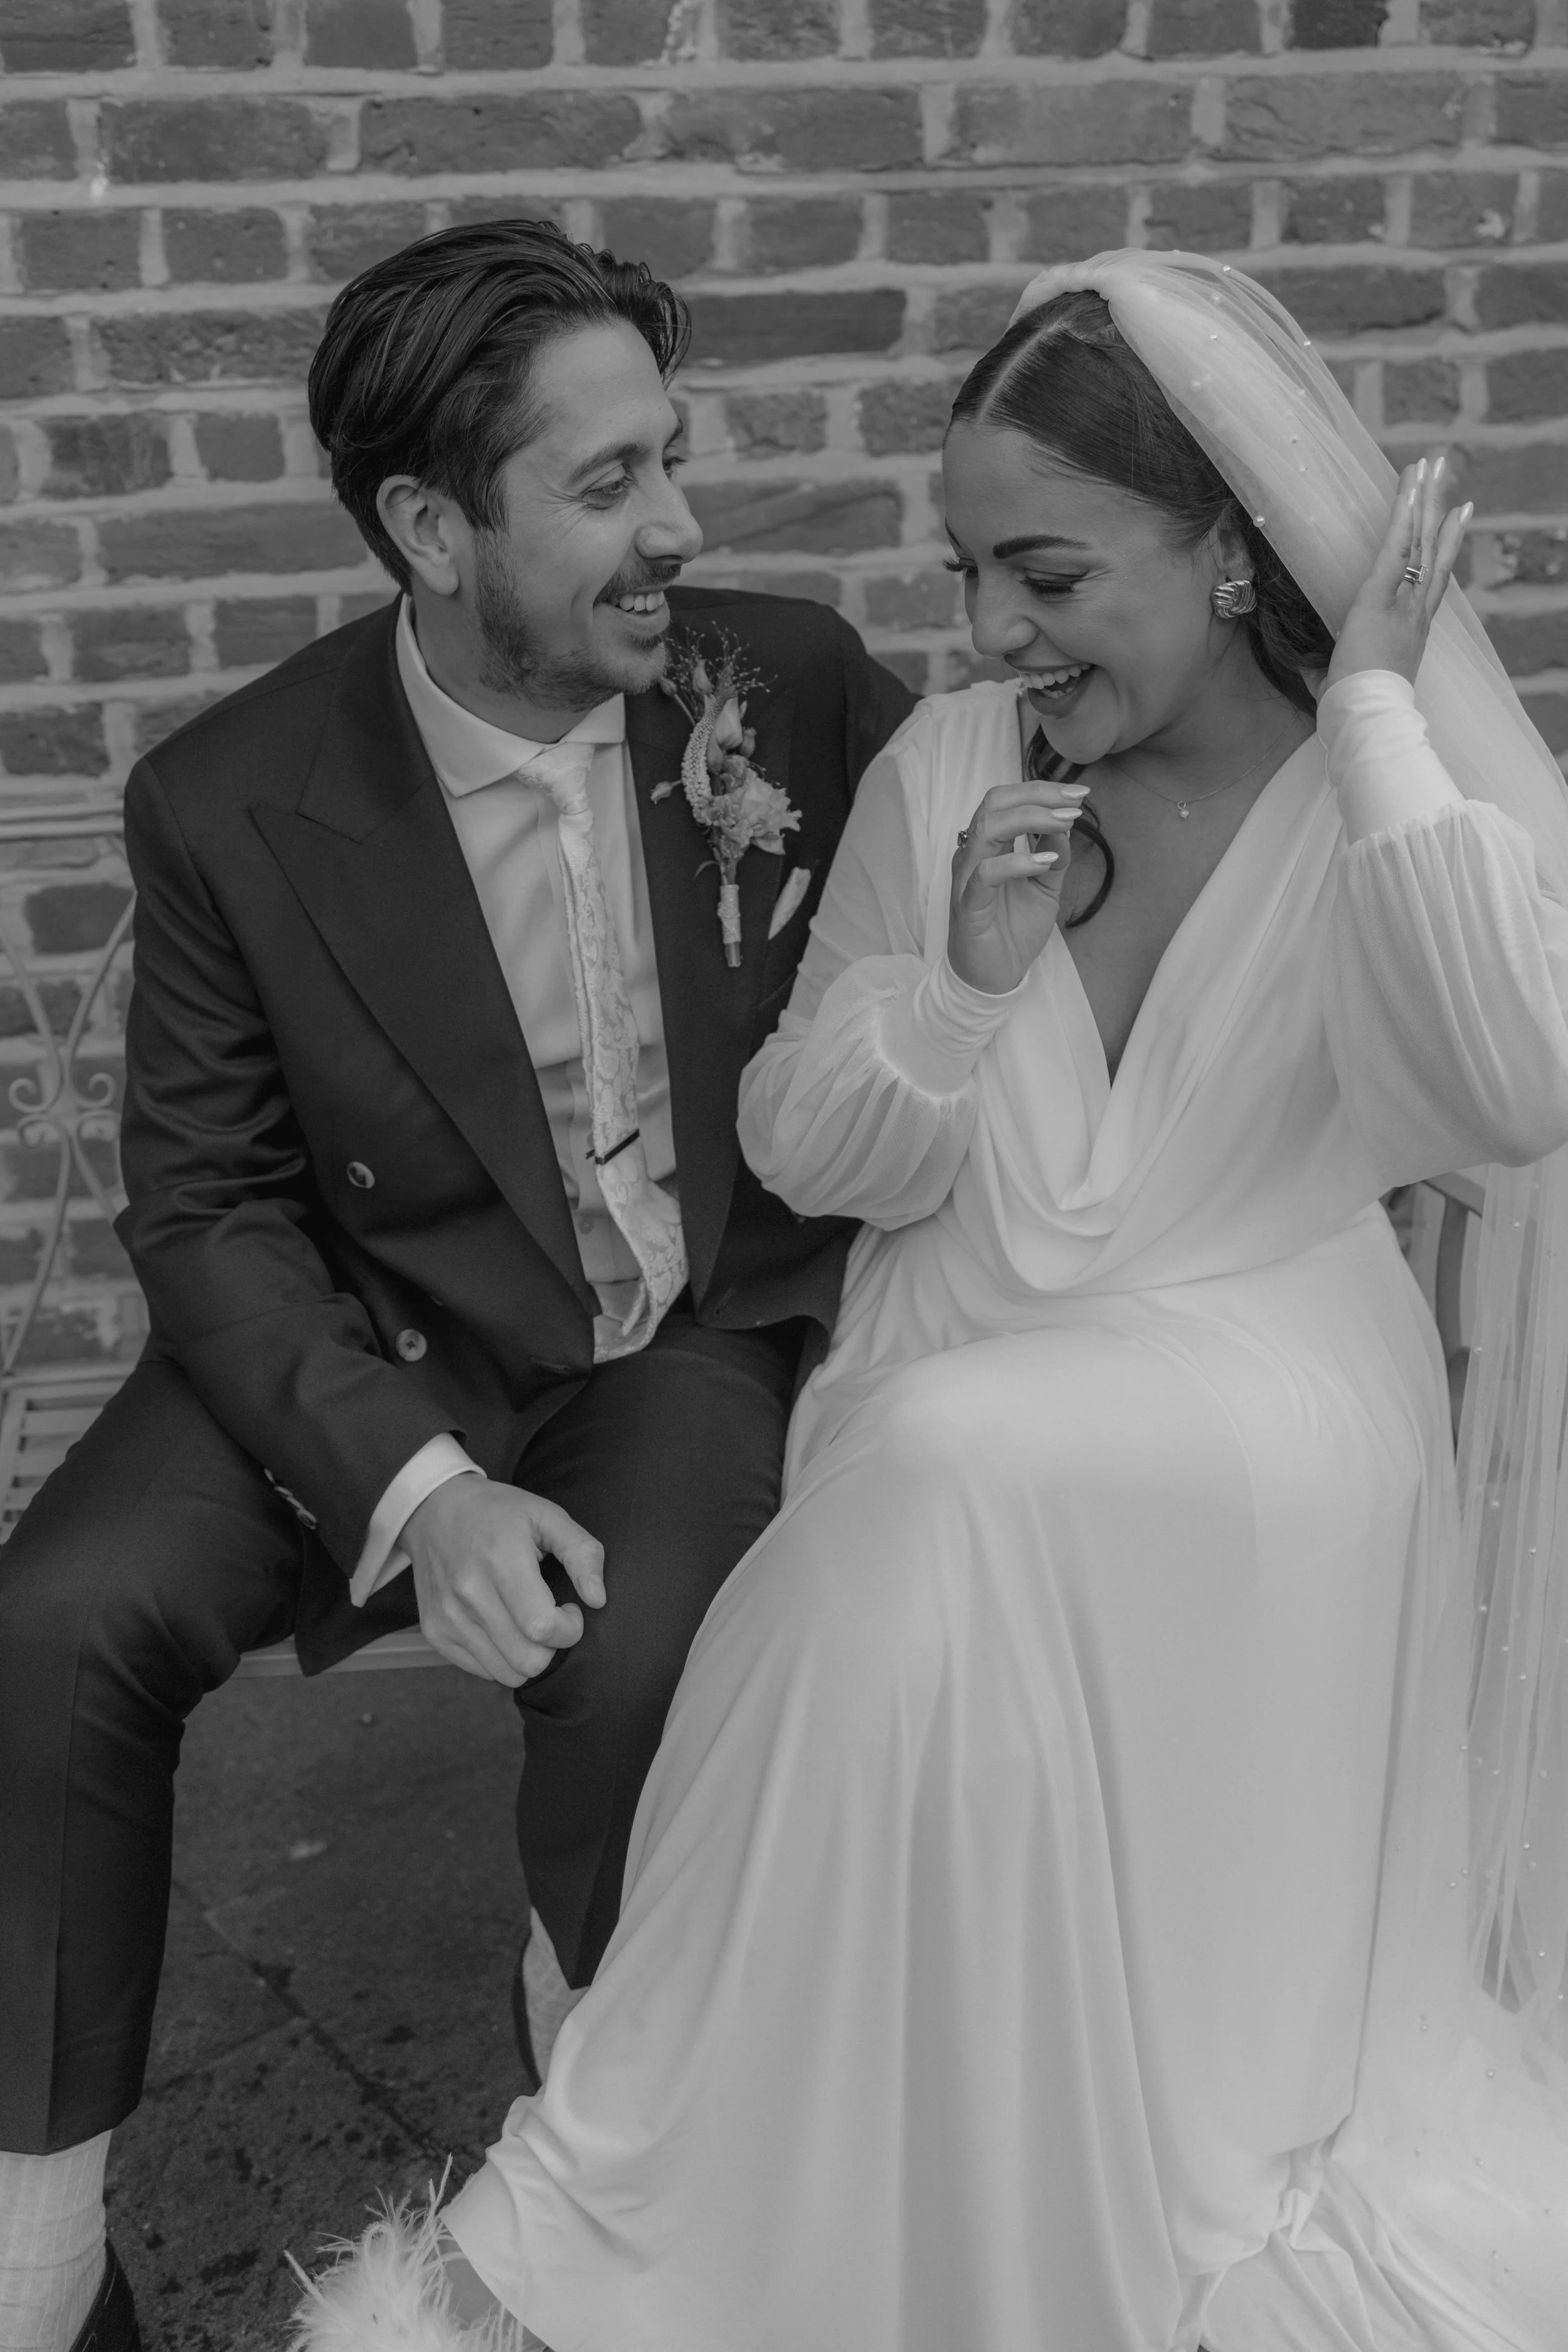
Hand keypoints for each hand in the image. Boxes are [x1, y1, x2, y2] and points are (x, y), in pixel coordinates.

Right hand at [403, 1476, 604, 1685]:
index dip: (570, 1628)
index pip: (541, 1627)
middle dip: (552, 1647)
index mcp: (501, 1560)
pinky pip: (482, 1670)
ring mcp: (447, 1616)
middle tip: (550, 1617)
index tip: (569, 1609)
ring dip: (528, 1655)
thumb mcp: (547, 1515)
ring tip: (526, 1622)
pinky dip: (501, 1656)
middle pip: (527, 1660)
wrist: (434, 1509)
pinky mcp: (434, 1631)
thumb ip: (582, 1553)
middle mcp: (468, 1593)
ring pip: (506, 1673)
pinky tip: (502, 1625)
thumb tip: (598, 1599)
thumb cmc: (498, 1512)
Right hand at [946, 776, 1086, 996]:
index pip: (1007, 801)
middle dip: (1038, 795)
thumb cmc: (1013, 931)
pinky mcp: (968, 904)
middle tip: (1074, 801)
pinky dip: (1018, 861)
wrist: (993, 978)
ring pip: (988, 828)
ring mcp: (967, 877)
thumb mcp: (1045, 887)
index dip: (1042, 790)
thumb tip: (1068, 822)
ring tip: (1065, 822)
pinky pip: (987, 872)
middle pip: (995, 803)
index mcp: (988, 846)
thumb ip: (1054, 855)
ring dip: (1031, 819)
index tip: (1079, 794)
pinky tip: (1045, 862)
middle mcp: (974, 854)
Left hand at [1327, 449, 1471, 693]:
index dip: (1445, 544)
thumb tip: (1313, 670)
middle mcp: (1416, 610)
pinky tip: (1410, 488)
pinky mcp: (1379, 597)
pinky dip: (1403, 517)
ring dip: (1424, 499)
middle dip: (1440, 507)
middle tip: (1447, 473)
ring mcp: (1403, 602)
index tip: (1458, 514)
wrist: (1367, 717)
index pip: (1432, 577)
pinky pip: (1396, 549)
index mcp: (1411, 628)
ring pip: (1420, 540)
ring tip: (1433, 464)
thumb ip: (1328, 671)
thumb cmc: (1355, 709)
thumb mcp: (1340, 683)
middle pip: (1433, 548)